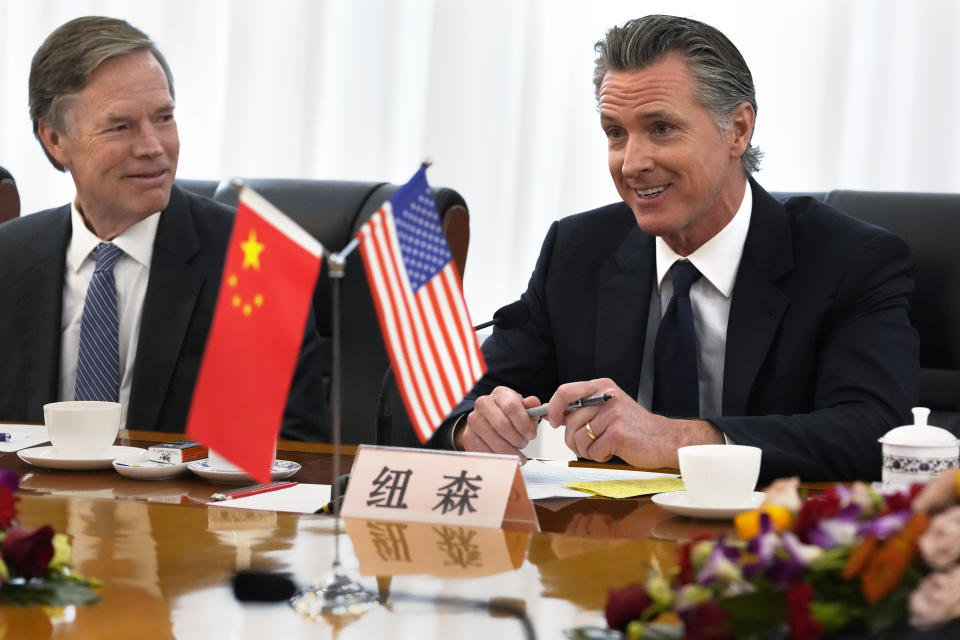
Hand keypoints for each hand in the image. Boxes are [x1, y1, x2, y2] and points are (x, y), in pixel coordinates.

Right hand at [459, 386, 541, 459]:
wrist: (487, 421)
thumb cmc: (509, 415)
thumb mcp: (522, 409)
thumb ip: (530, 408)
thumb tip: (535, 404)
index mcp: (500, 394)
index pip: (511, 406)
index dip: (524, 423)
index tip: (531, 435)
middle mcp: (483, 404)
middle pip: (503, 425)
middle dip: (518, 439)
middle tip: (524, 444)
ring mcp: (474, 420)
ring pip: (495, 441)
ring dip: (511, 452)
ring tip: (518, 454)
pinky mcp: (469, 436)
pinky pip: (486, 452)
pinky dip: (500, 458)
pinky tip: (507, 458)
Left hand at [545, 378, 722, 467]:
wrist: (666, 439)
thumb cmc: (635, 427)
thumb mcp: (609, 407)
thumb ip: (585, 407)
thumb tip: (556, 414)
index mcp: (602, 387)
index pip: (565, 391)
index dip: (553, 408)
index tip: (553, 421)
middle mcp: (607, 396)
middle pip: (570, 421)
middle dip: (572, 440)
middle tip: (586, 444)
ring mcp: (613, 414)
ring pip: (579, 439)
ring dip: (588, 450)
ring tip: (604, 446)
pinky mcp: (618, 433)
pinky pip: (593, 451)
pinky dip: (600, 456)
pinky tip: (613, 451)